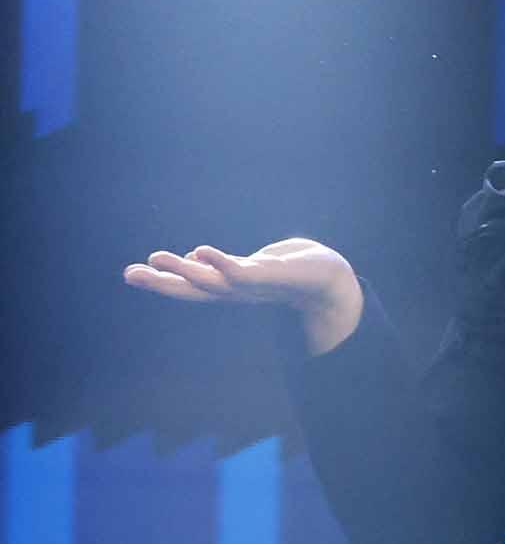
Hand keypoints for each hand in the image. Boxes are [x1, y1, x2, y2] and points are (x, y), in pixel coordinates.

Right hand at [123, 239, 363, 355]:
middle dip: (163, 282)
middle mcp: (239, 291)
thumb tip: (195, 257)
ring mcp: (258, 285)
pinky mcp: (279, 274)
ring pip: (215, 281)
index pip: (191, 287)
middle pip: (196, 288)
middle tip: (129, 273)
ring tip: (157, 256)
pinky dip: (223, 264)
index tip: (130, 272)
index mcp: (231, 288)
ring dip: (186, 270)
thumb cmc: (292, 272)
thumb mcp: (252, 266)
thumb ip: (225, 266)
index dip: (162, 282)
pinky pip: (247, 272)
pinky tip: (204, 252)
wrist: (335, 284)